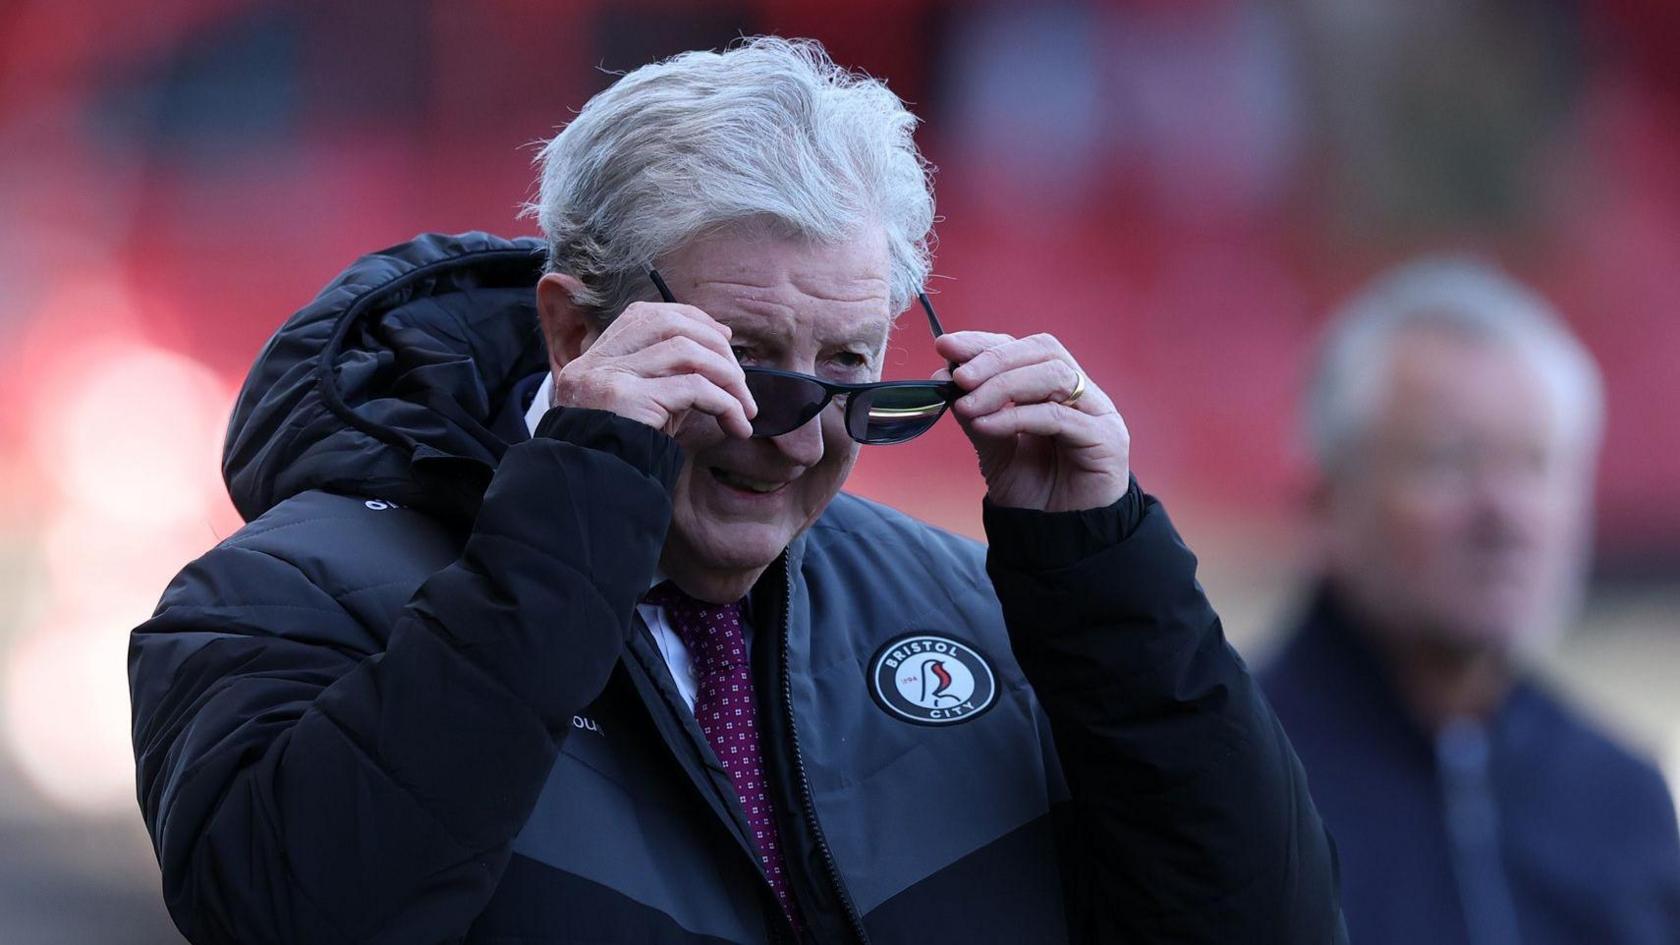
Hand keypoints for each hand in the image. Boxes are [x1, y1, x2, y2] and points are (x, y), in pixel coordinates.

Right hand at [551, 300, 757, 446]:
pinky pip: (692, 387)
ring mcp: (608, 377)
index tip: (723, 338)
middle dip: (715, 346)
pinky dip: (724, 402)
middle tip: (741, 381)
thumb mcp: (645, 409)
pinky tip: (736, 424)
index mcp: (595, 359)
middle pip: (667, 323)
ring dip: (727, 376)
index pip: (644, 314)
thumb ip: (669, 380)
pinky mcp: (626, 399)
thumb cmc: (622, 458)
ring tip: (745, 408)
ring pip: (685, 351)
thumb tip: (721, 357)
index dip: (690, 319)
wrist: (591, 493)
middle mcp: (596, 362)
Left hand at [935, 331, 1129, 512]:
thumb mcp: (993, 447)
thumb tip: (944, 378)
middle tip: (958, 378)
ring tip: (968, 406)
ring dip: (1003, 385)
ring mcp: (1098, 413)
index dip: (985, 343)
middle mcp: (1082, 393)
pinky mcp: (1107, 440)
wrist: (1057, 539)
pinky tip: (986, 426)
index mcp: (1056, 388)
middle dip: (994, 359)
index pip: (1022, 348)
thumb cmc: (1032, 492)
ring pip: (1054, 375)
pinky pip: (1059, 417)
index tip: (945, 345)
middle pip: (1042, 352)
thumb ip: (976, 412)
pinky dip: (1017, 416)